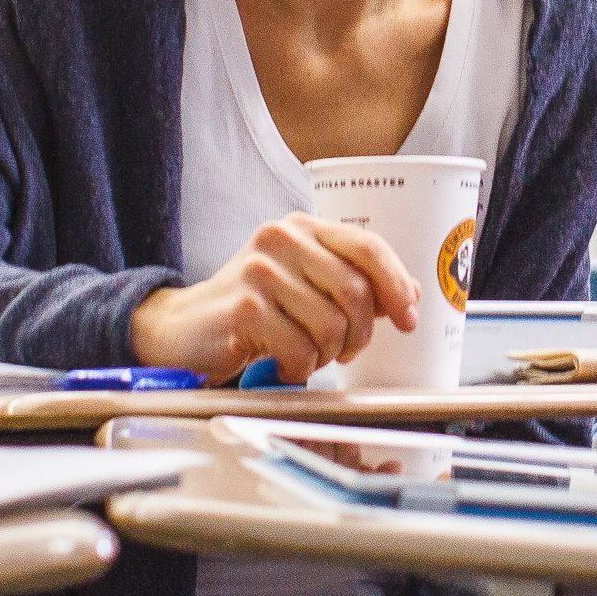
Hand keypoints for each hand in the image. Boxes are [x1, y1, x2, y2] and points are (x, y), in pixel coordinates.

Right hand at [130, 212, 421, 383]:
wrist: (184, 329)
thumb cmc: (254, 310)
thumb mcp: (306, 286)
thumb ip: (353, 285)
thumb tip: (412, 295)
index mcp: (303, 228)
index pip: (368, 246)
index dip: (396, 284)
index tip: (408, 318)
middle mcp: (281, 239)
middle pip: (355, 292)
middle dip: (360, 334)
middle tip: (344, 351)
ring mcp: (260, 271)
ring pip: (331, 325)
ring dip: (327, 355)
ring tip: (306, 356)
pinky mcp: (245, 308)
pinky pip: (300, 349)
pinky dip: (299, 368)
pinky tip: (282, 364)